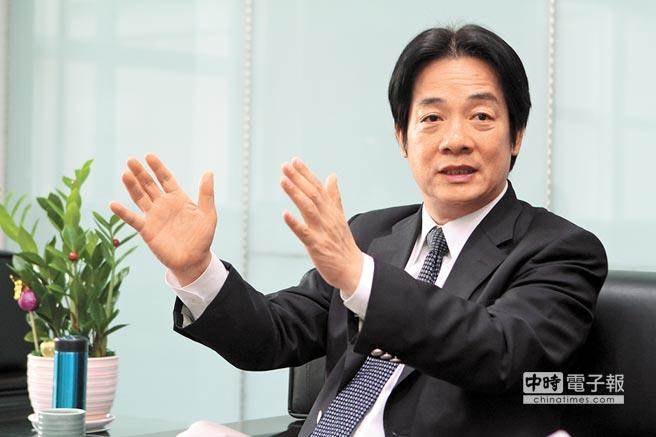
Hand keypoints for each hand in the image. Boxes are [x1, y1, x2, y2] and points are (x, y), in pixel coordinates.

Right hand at [109, 154, 216, 285]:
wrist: (194, 261)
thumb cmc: (202, 238)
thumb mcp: (208, 215)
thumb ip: (206, 194)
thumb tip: (209, 172)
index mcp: (178, 198)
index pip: (166, 179)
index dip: (158, 168)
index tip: (149, 156)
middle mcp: (163, 205)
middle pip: (149, 185)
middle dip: (141, 173)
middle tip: (131, 160)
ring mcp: (154, 216)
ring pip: (140, 198)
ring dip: (132, 187)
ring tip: (125, 174)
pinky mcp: (147, 230)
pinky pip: (132, 219)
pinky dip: (123, 213)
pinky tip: (113, 204)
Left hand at [280, 158, 362, 294]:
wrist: (352, 268)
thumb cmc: (343, 243)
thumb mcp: (340, 216)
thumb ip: (334, 196)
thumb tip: (332, 176)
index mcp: (332, 210)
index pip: (318, 188)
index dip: (306, 174)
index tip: (295, 161)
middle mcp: (328, 218)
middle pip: (313, 194)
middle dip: (299, 179)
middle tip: (285, 165)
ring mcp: (322, 231)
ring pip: (309, 209)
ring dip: (296, 194)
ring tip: (284, 181)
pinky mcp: (317, 246)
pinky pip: (304, 233)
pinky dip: (295, 223)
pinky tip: (284, 214)